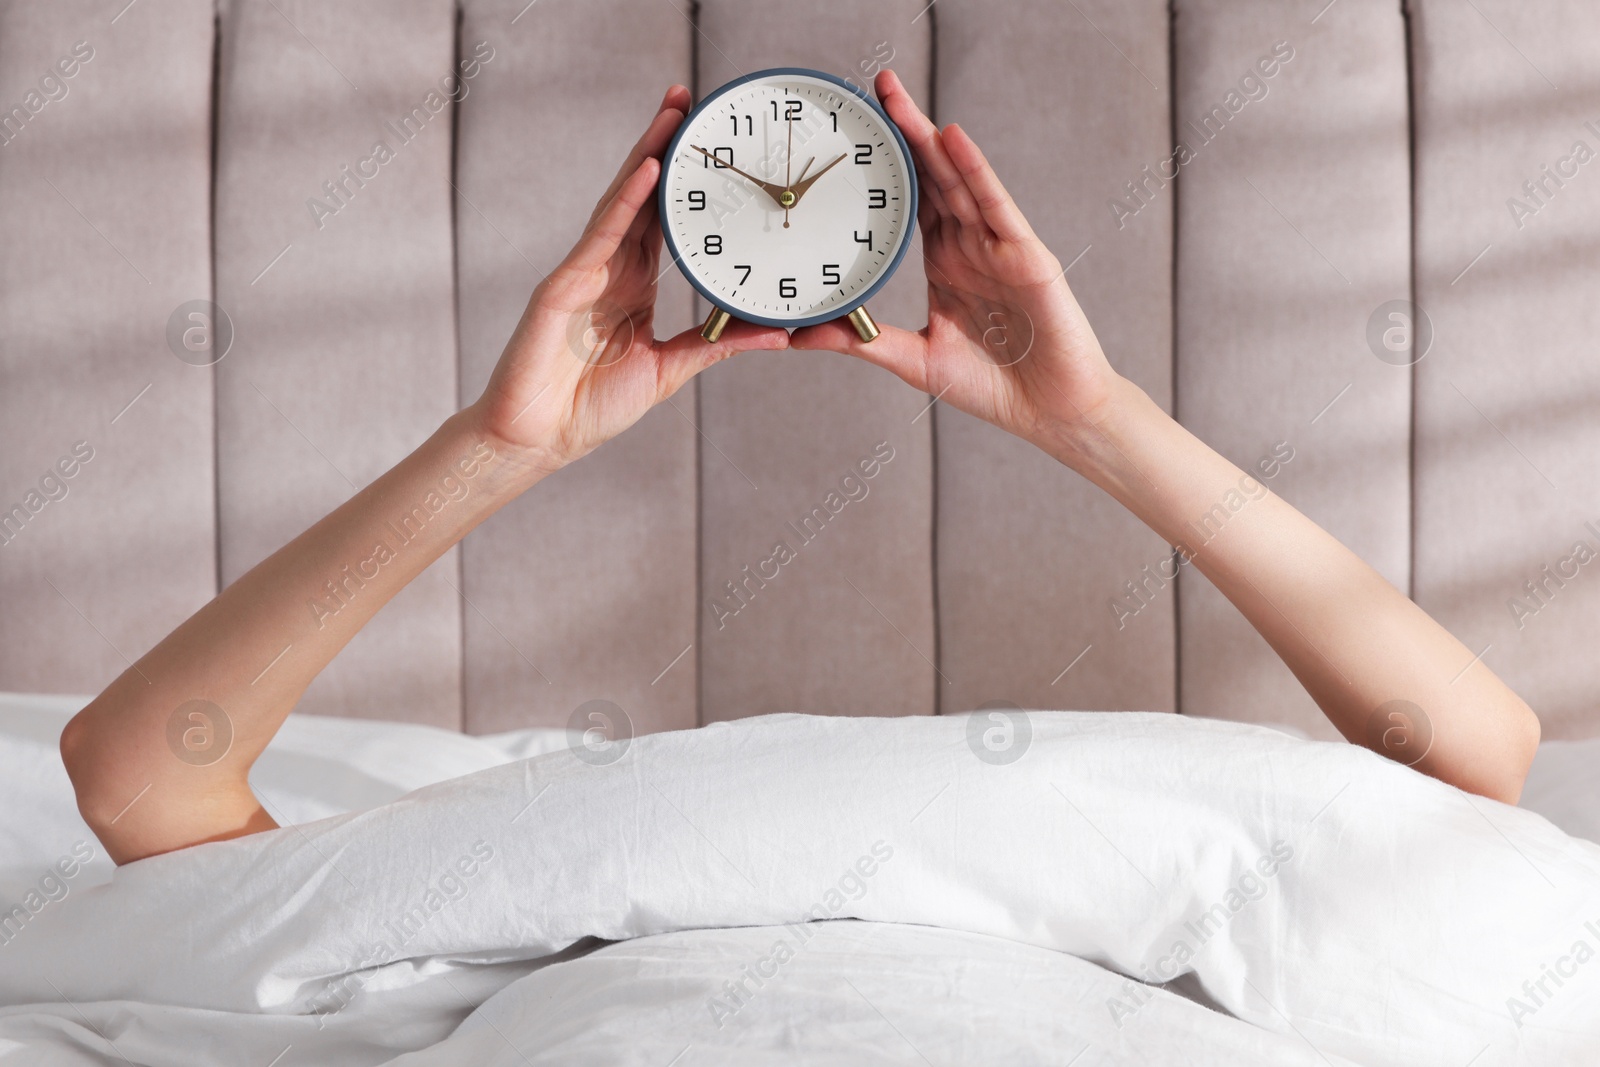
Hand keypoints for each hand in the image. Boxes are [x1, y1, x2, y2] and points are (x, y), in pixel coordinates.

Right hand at [471, 88, 788, 482]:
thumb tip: (777, 334)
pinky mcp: (562, 287)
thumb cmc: (591, 408)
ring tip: (673, 113)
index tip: (713, 146)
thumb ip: (716, 347)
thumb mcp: (671, 372)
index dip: (685, 183)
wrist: (539, 439)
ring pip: (620, 202)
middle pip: (641, 196)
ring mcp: (583, 273)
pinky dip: (624, 202)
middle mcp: (608, 270)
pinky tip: (646, 171)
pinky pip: (600, 237)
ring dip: (646, 155)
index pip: (663, 221)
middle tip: (691, 99)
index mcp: (631, 286)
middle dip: (664, 146)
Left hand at [789, 70, 1121, 463]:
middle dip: (903, 131)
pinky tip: (953, 138)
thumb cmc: (995, 386)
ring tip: (898, 98)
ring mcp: (999, 246)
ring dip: (929, 137)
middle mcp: (970, 246)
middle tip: (872, 88)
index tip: (850, 133)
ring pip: (958, 180)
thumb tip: (796, 336)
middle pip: (932, 176)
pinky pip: (996, 206)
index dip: (883, 165)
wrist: (1051, 414)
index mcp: (945, 262)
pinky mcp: (1026, 256)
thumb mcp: (913, 360)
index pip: (909, 200)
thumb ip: (860, 342)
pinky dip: (975, 171)